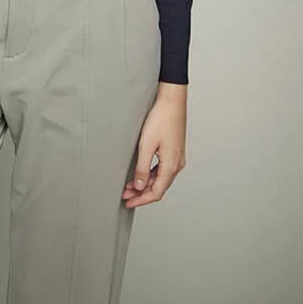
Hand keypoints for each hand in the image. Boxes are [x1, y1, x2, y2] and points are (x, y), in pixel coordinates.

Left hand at [121, 84, 186, 207]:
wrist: (172, 100)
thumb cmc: (161, 119)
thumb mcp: (146, 145)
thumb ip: (142, 168)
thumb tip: (138, 187)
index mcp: (171, 166)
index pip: (155, 192)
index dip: (141, 200)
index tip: (128, 202)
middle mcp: (177, 164)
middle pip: (159, 187)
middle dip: (141, 193)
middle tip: (125, 195)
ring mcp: (177, 157)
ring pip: (160, 178)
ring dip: (145, 184)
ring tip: (129, 185)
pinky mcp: (174, 150)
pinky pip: (163, 169)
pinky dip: (151, 174)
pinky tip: (141, 172)